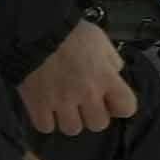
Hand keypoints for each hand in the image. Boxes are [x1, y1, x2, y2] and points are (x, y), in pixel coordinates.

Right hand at [18, 25, 135, 138]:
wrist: (32, 30)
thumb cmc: (69, 33)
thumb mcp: (100, 40)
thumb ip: (111, 60)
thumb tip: (113, 73)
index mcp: (105, 78)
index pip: (127, 108)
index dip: (120, 106)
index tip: (111, 100)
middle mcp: (87, 94)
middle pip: (99, 124)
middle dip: (92, 114)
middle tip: (83, 102)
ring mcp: (61, 102)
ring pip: (72, 129)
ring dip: (69, 119)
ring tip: (62, 106)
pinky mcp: (37, 105)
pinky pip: (45, 127)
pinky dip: (45, 119)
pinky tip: (45, 107)